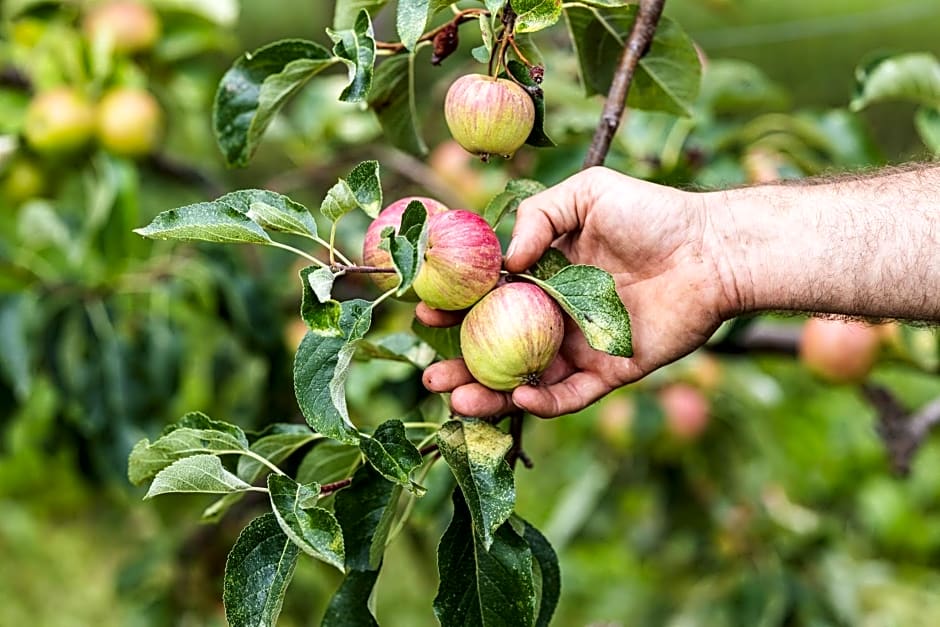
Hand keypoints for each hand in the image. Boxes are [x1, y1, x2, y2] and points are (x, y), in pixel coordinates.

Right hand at [418, 167, 736, 417]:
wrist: (710, 250)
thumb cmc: (651, 214)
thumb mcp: (586, 193)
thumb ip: (537, 216)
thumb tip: (503, 261)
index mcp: (546, 275)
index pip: (490, 298)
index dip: (457, 307)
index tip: (426, 310)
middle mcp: (557, 315)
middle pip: (499, 346)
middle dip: (462, 363)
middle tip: (431, 372)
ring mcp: (582, 346)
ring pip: (526, 378)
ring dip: (489, 393)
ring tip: (456, 397)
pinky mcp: (610, 372)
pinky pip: (569, 395)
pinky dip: (541, 401)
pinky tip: (516, 395)